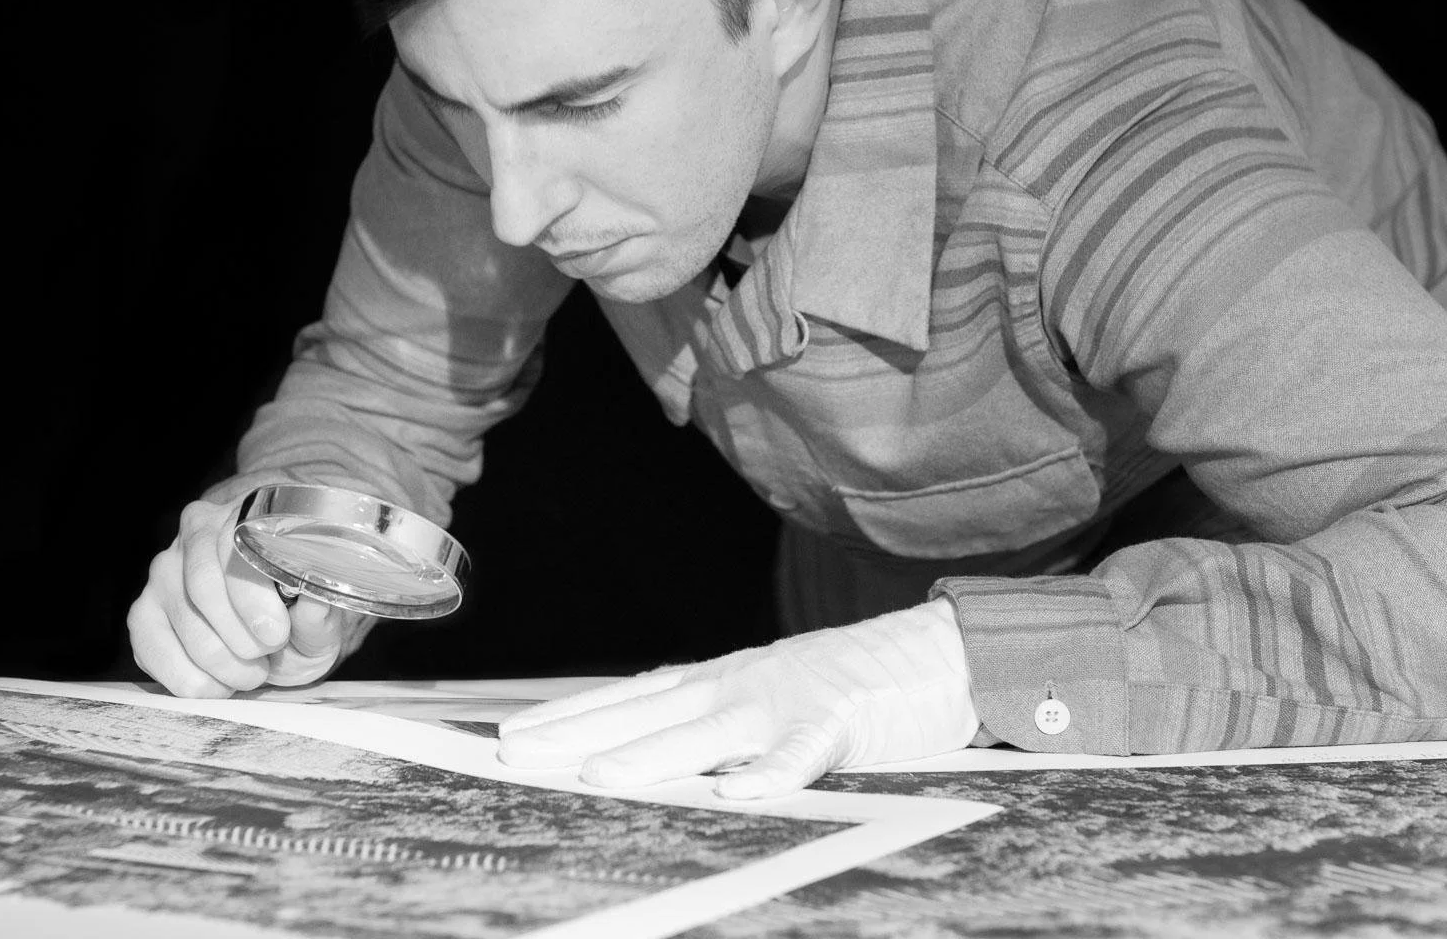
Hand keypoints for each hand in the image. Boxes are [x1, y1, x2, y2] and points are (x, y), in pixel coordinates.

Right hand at [127, 493, 375, 696]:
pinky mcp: (142, 613)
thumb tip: (315, 600)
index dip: (251, 598)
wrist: (271, 630)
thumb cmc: (297, 615)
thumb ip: (320, 612)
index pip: (233, 548)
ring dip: (221, 664)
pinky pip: (153, 650)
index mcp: (246, 516)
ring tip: (250, 672)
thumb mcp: (320, 617)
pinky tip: (218, 684)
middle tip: (265, 660)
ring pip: (183, 623)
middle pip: (203, 587)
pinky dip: (190, 680)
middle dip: (239, 638)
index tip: (275, 635)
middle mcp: (196, 533)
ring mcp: (163, 573)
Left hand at [497, 599, 976, 797]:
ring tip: (597, 778)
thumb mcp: (769, 702)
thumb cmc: (848, 686)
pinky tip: (736, 791)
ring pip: (709, 733)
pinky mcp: (839, 721)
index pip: (630, 699)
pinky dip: (768, 771)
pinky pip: (802, 753)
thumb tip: (652, 758)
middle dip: (577, 733)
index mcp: (720, 684)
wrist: (934, 654)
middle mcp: (739, 686)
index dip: (570, 717)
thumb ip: (718, 728)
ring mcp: (787, 700)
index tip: (511, 736)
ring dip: (652, 755)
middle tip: (512, 755)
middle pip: (646, 712)